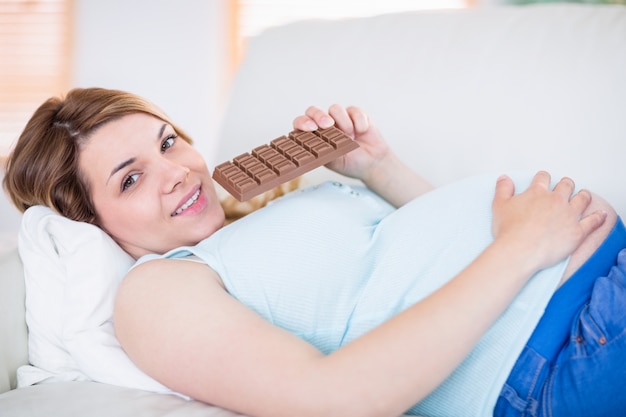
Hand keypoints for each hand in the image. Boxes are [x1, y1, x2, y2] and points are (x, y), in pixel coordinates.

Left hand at [292, 104, 390, 180]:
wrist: (373, 163)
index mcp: (315, 137)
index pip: (301, 124)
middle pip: (313, 111)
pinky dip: (359, 122)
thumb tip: (309, 148)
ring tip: (351, 137)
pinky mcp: (355, 114)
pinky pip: (354, 110)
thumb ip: (321, 152)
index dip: (302, 123)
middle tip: (329, 124)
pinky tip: (362, 132)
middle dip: (319, 115)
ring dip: (345, 123)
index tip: (310, 128)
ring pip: (335, 108)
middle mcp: (325, 126)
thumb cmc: (351, 164)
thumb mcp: (333, 162)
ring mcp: (339, 118)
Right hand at [491, 171, 606, 271]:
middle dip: (565, 184)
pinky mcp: (577, 231)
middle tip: (565, 186)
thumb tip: (504, 178)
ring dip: (583, 196)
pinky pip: (593, 221)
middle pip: (566, 185)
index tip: (543, 179)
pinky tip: (601, 215)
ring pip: (582, 199)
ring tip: (584, 195)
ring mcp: (569, 215)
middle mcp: (556, 200)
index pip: (543, 178)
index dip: (543, 177)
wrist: (520, 250)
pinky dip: (598, 217)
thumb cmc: (509, 230)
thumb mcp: (499, 205)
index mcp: (537, 192)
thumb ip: (503, 189)